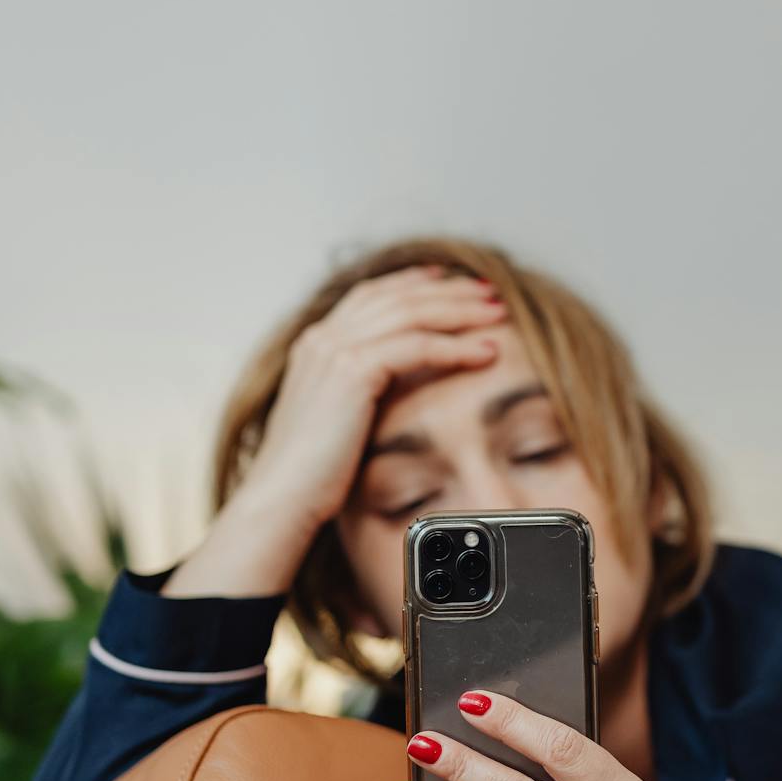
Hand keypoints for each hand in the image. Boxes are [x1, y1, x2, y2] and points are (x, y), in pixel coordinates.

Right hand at [166, 266, 504, 596]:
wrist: (282, 500)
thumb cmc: (312, 476)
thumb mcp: (338, 422)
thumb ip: (361, 394)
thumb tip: (397, 392)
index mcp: (316, 345)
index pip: (372, 295)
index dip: (414, 283)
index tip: (451, 280)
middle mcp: (323, 338)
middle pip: (397, 296)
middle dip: (448, 291)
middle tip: (490, 293)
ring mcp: (334, 351)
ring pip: (411, 313)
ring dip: (460, 310)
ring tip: (499, 313)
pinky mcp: (352, 372)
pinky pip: (417, 346)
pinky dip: (456, 346)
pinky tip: (486, 353)